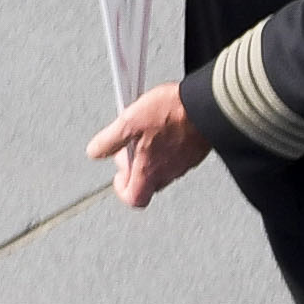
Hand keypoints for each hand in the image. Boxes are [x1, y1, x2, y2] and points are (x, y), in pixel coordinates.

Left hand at [89, 83, 208, 207]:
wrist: (207, 104)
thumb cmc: (171, 113)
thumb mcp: (128, 122)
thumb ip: (108, 141)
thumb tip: (96, 151)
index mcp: (149, 171)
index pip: (134, 199)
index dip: (122, 189)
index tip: (119, 174)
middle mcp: (168, 173)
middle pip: (147, 183)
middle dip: (135, 168)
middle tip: (130, 146)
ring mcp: (184, 164)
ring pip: (162, 170)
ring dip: (151, 157)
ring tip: (146, 132)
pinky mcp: (195, 153)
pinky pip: (177, 158)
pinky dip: (168, 148)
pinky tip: (164, 127)